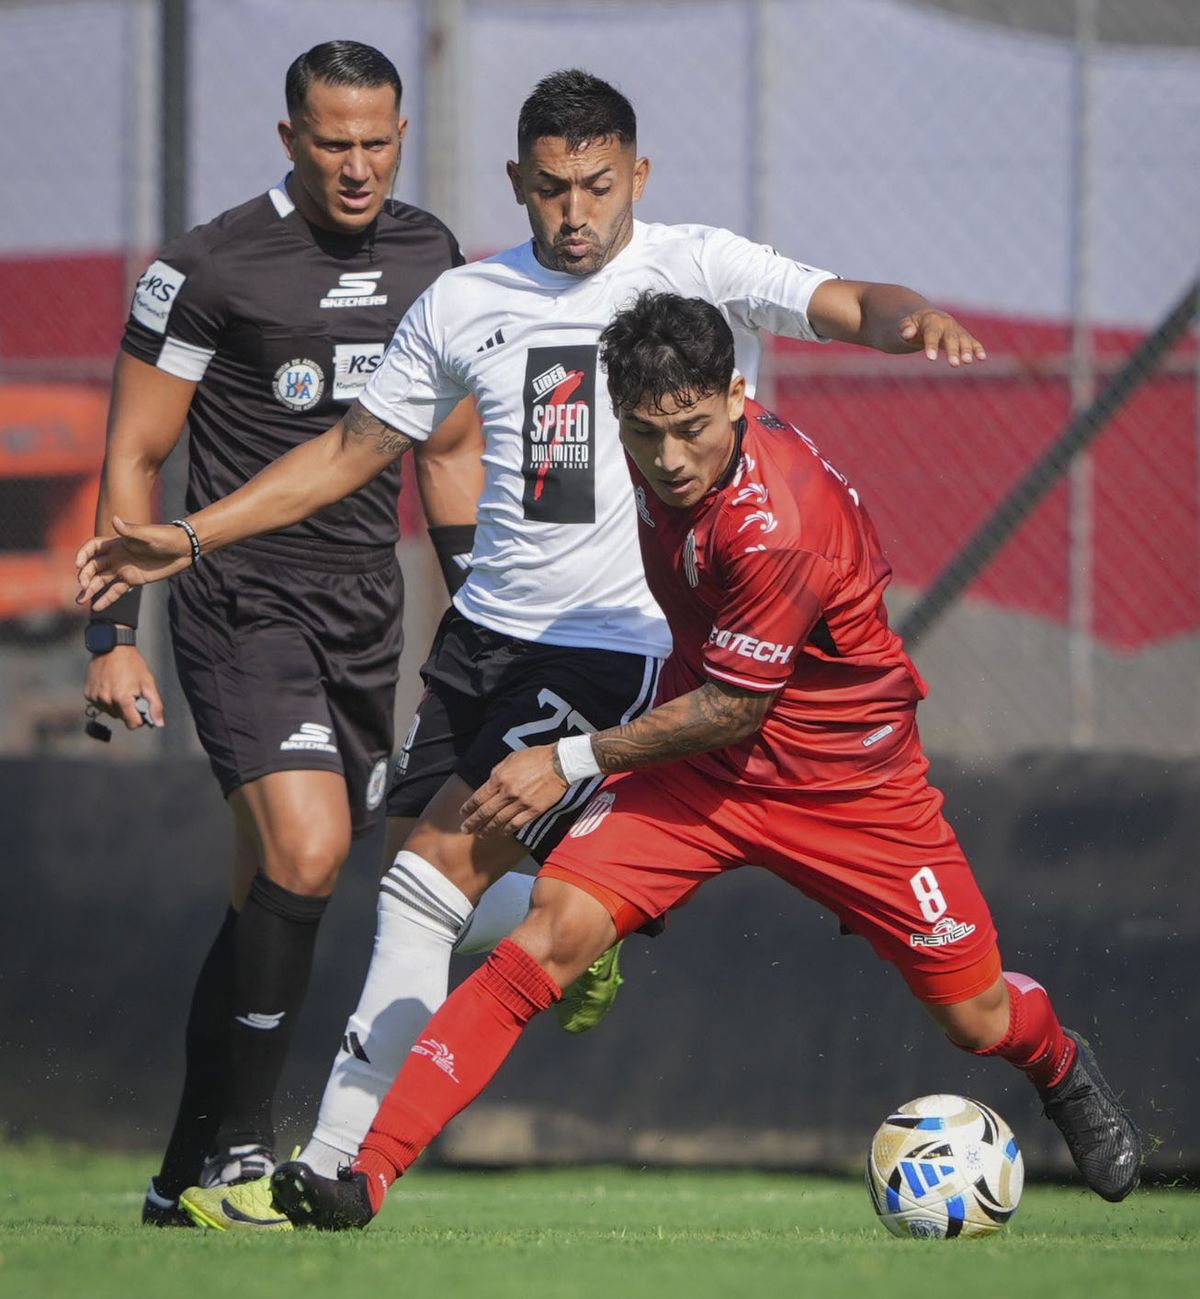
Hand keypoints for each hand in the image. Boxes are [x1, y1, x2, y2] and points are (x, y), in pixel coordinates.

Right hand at [76, 517, 192, 610]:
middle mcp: (117, 556)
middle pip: (93, 566)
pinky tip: (96, 608)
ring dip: (90, 590)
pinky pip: (116, 591)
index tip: (79, 565)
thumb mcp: (148, 534)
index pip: (93, 548)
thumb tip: (114, 519)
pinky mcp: (133, 580)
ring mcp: (124, 569)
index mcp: (117, 543)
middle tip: (83, 587)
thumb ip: (130, 531)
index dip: (83, 555)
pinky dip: (106, 599)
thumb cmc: (165, 536)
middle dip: (85, 576)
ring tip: (80, 601)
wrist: (183, 549)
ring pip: (101, 580)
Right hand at [84, 645, 164, 728]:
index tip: (141, 705)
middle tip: (131, 692)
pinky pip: (100, 705)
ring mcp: (95, 698)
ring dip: (117, 705)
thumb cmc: (132, 664)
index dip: (140, 717)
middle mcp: (106, 701)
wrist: (112, 647)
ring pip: (111, 712)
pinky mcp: (88, 694)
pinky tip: (111, 686)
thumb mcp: (148, 683)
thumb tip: (159, 724)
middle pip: (122, 718)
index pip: (133, 724)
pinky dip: (107, 700)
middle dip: (129, 709)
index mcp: (122, 699)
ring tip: (121, 687)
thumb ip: (155, 705)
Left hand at [460, 746, 568, 835]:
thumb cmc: (535, 757)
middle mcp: (508, 792)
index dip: (469, 807)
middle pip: (486, 812)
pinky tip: (501, 833)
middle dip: (473, 822)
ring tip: (480, 834)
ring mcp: (521, 802)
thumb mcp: (511, 758)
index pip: (479, 797)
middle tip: (465, 829)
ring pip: (499, 820)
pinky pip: (517, 824)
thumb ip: (497, 772)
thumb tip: (489, 784)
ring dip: (488, 829)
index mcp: (500, 778)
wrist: (559, 763)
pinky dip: (507, 830)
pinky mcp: (534, 810)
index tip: (463, 813)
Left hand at [899, 309, 986, 366]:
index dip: (931, 346)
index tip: (931, 359)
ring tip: (967, 362)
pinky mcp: (964, 336)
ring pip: (963, 340)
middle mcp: (947, 324)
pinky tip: (982, 358)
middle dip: (953, 351)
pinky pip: (973, 342)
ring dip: (967, 351)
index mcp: (932, 320)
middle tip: (954, 365)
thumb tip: (907, 333)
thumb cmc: (915, 325)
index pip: (932, 334)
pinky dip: (978, 349)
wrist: (930, 318)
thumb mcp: (907, 324)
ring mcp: (957, 330)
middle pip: (951, 338)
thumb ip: (905, 328)